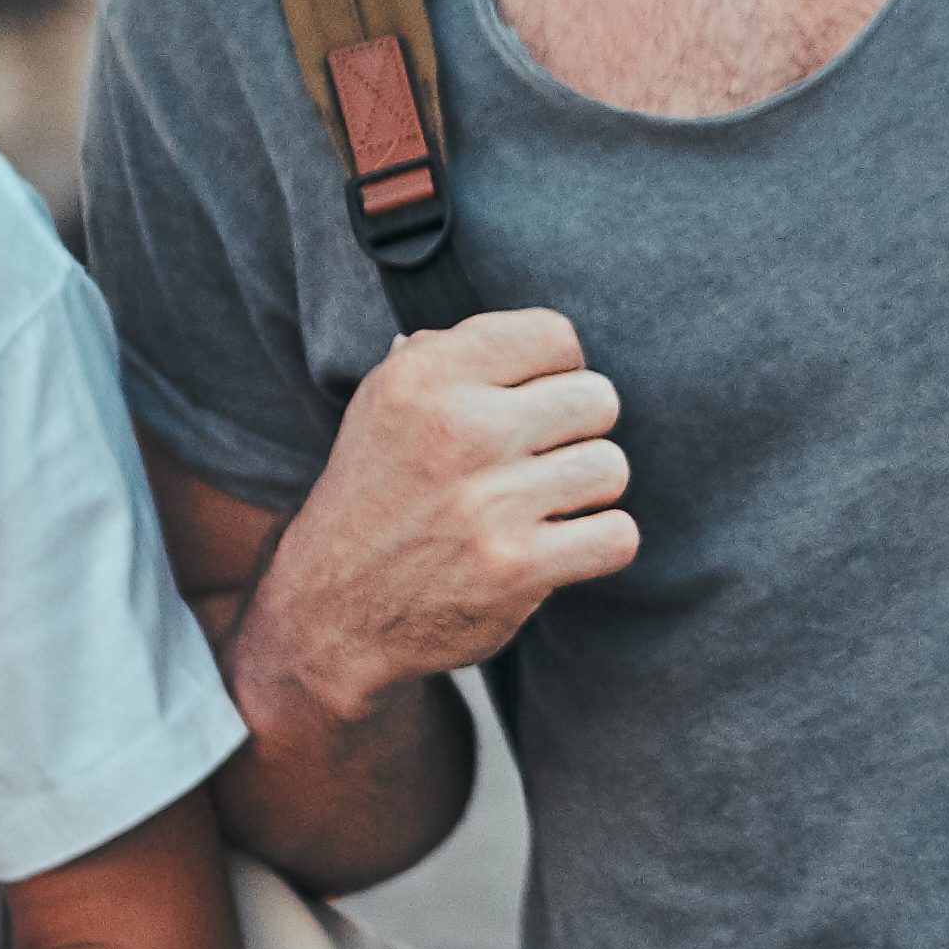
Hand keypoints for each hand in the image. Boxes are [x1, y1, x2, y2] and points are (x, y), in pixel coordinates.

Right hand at [254, 308, 638, 707]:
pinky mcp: (518, 568)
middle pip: (597, 398)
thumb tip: (528, 340)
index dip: (555, 371)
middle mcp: (458, 429)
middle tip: (536, 462)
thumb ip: (450, 356)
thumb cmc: (375, 497)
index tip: (529, 404)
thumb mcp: (385, 405)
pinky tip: (559, 546)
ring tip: (540, 505)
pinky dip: (599, 545)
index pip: (555, 336)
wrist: (331, 612)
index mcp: (424, 375)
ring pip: (610, 467)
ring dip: (585, 492)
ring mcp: (490, 502)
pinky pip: (617, 536)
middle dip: (577, 431)